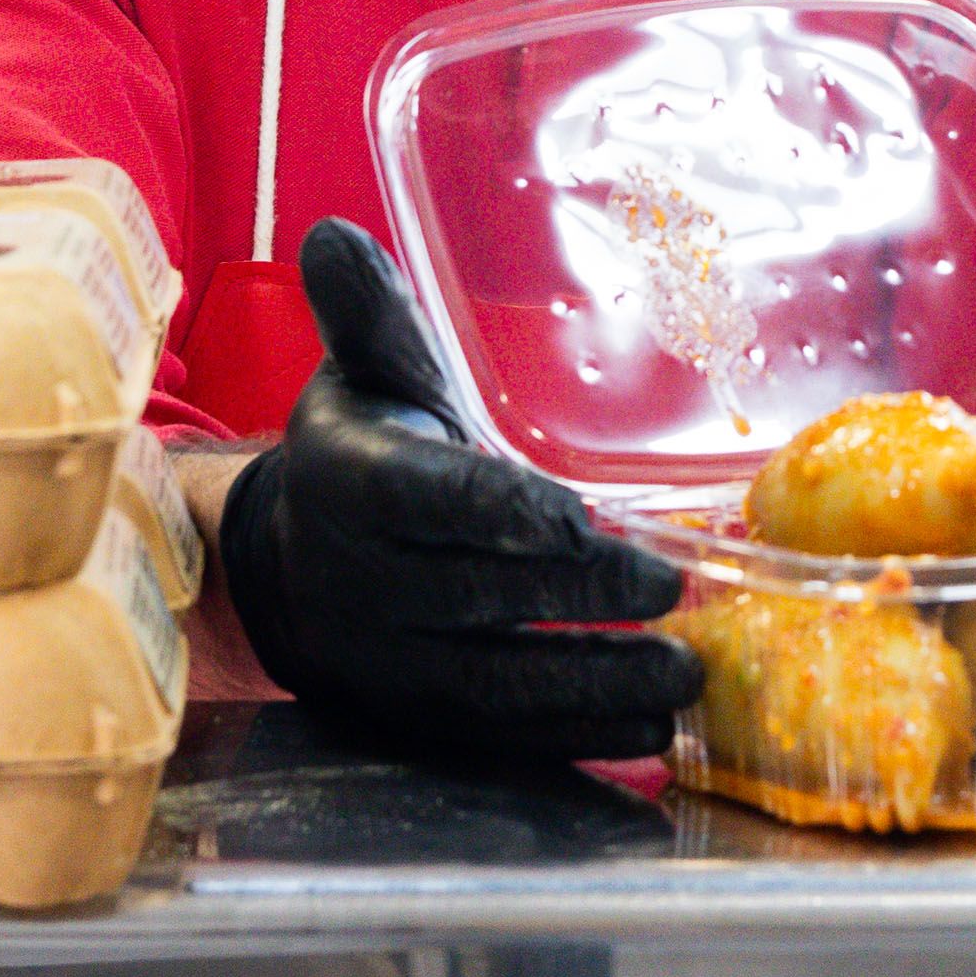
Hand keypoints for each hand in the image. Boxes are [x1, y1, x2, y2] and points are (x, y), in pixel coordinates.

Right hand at [219, 220, 703, 758]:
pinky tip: (647, 734)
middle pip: (475, 597)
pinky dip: (572, 744)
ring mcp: (381, 665)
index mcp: (346, 481)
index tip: (577, 518)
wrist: (292, 562)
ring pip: (491, 687)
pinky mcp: (410, 724)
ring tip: (683, 680)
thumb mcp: (366, 373)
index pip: (423, 500)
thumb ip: (370, 314)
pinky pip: (492, 743)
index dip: (496, 512)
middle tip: (673, 592)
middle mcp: (357, 581)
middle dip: (580, 600)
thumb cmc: (365, 449)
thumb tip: (333, 232)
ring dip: (593, 689)